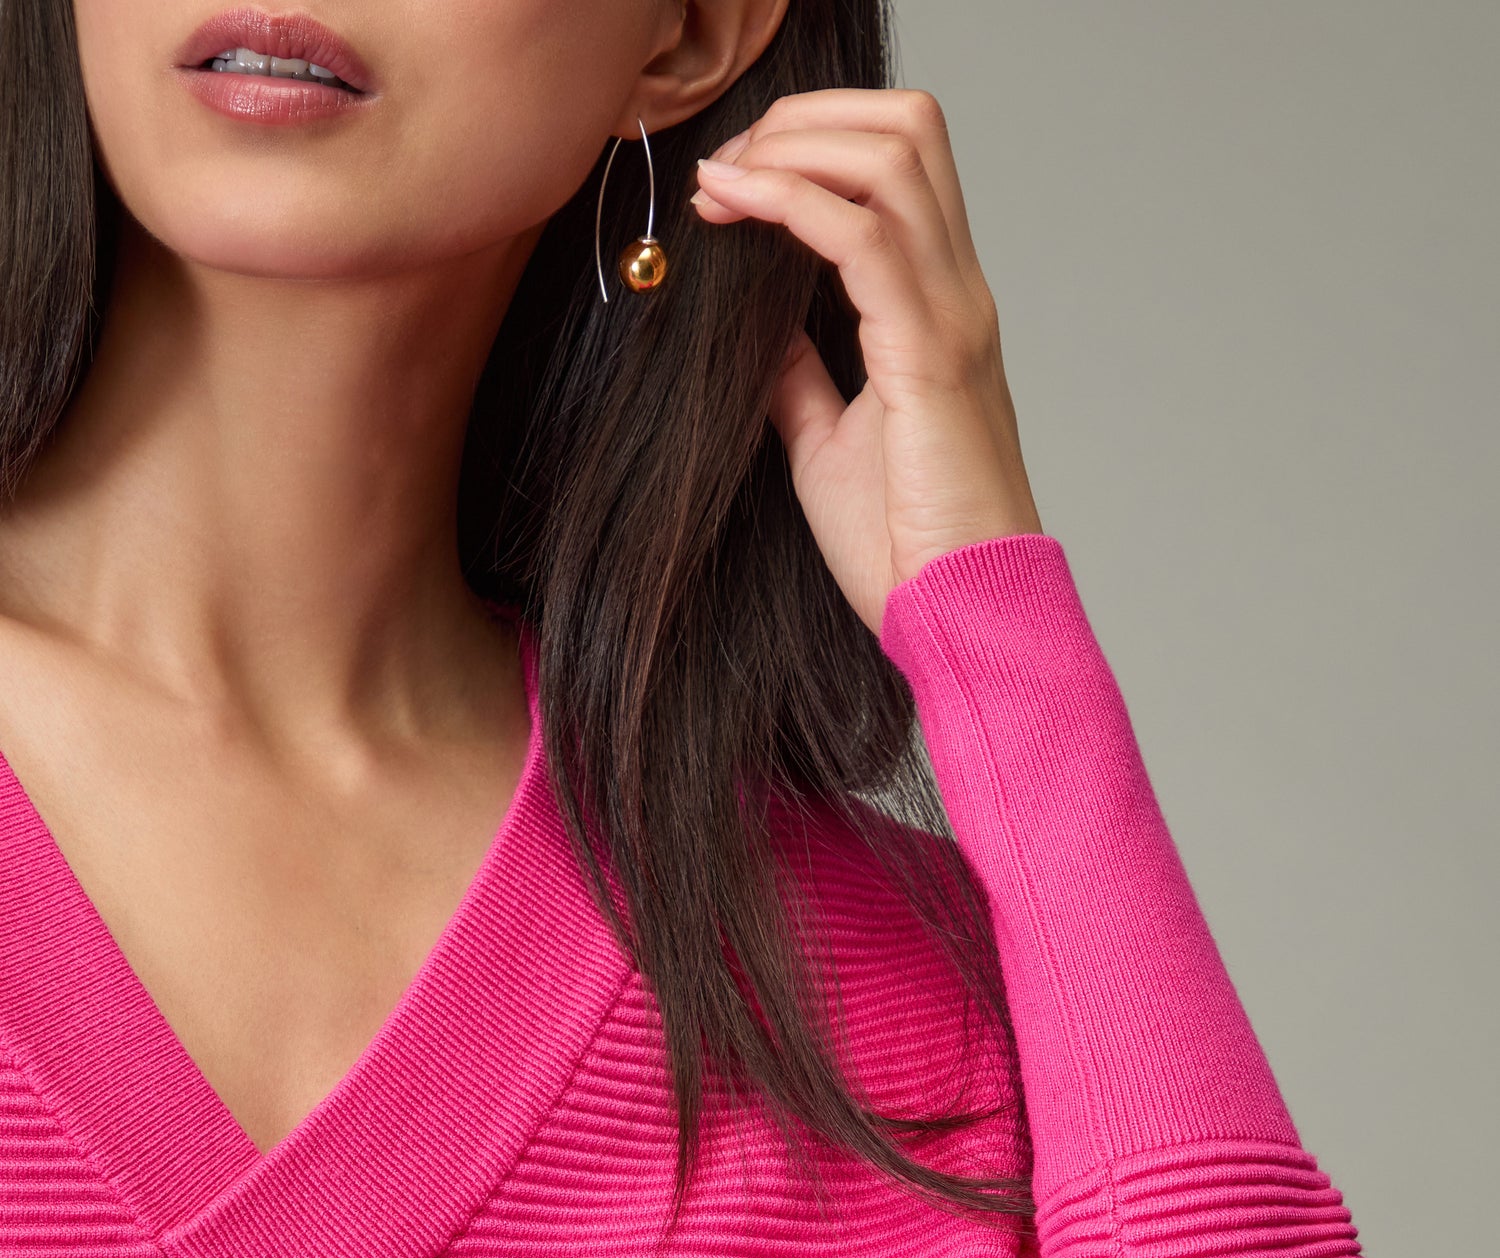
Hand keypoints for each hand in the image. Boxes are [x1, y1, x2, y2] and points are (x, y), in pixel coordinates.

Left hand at [691, 88, 1044, 637]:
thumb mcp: (828, 445)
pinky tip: (734, 205)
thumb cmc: (906, 551)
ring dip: (794, 146)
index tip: (730, 181)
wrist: (958, 614)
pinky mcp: (929, 357)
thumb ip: (801, 376)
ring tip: (723, 178)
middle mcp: (958, 296)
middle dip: (806, 119)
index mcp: (941, 310)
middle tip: (727, 163)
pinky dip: (791, 201)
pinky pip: (863, 238)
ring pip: (891, 158)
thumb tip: (756, 327)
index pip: (899, 166)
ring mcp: (951, 319)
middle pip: (907, 129)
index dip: (814, 144)